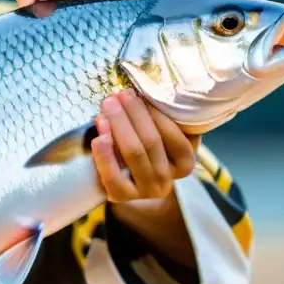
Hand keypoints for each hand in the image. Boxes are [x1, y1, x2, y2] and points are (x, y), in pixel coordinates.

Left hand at [91, 90, 199, 205]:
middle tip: (119, 95)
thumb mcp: (160, 130)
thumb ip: (163, 116)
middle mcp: (168, 181)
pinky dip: (106, 156)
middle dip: (134, 114)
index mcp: (184, 163)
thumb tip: (151, 86)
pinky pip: (113, 177)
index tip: (140, 93)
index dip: (157, 114)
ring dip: (118, 126)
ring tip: (107, 106)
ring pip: (133, 155)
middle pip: (151, 143)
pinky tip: (99, 137)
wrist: (125, 177)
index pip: (176, 139)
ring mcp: (146, 191)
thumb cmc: (145, 143)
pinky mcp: (122, 197)